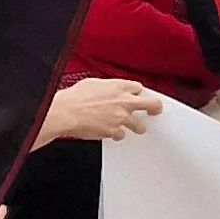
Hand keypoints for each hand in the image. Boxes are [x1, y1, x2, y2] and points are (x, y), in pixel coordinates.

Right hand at [35, 78, 163, 146]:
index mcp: (119, 87)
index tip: (137, 96)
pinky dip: (117, 134)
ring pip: (139, 126)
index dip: (137, 93)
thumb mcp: (94, 83)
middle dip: (155, 108)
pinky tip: (112, 132)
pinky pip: (122, 135)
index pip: (139, 88)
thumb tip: (110, 90)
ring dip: (137, 127)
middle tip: (155, 111)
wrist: (65, 112)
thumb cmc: (74, 98)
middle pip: (151, 104)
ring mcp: (121, 118)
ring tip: (134, 128)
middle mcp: (124, 102)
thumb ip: (108, 87)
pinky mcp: (115, 131)